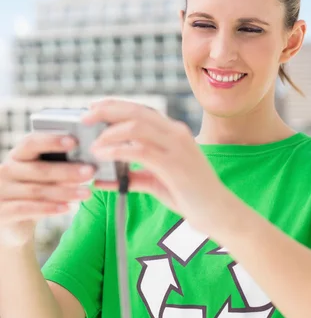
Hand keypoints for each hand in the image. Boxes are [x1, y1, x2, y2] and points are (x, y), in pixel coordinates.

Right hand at [0, 134, 94, 246]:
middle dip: (67, 170)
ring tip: (87, 193)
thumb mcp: (41, 177)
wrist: (11, 222)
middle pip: (39, 169)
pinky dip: (49, 208)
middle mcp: (6, 171)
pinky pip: (27, 208)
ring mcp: (1, 191)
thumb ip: (56, 167)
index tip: (74, 141)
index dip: (52, 141)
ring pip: (37, 190)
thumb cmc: (31, 193)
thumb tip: (86, 163)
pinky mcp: (1, 211)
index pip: (31, 143)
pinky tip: (67, 208)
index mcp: (16, 156)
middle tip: (91, 171)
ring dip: (65, 192)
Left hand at [83, 98, 230, 234]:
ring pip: (136, 126)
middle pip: (135, 111)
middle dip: (106, 110)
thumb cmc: (192, 197)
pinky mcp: (174, 164)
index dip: (115, 106)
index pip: (141, 110)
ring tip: (92, 144)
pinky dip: (117, 151)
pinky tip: (102, 156)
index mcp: (174, 133)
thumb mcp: (159, 182)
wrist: (219, 212)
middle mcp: (176, 133)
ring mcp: (177, 146)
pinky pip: (139, 150)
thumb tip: (108, 178)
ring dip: (109, 132)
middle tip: (84, 117)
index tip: (93, 108)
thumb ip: (136, 176)